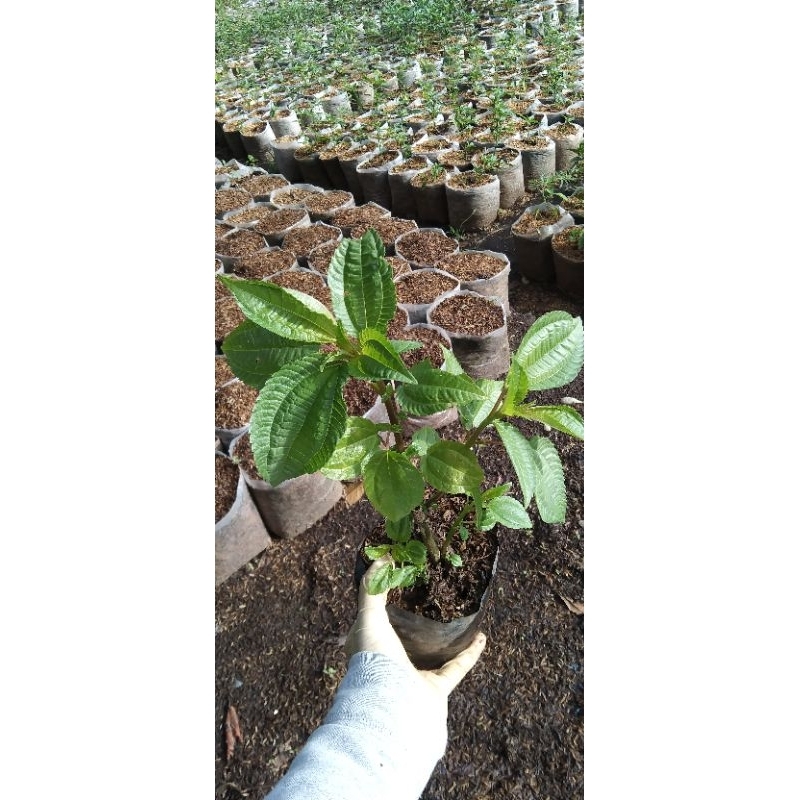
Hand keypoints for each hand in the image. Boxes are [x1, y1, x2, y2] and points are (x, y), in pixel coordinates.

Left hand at [345, 557, 486, 697]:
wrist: (392, 705)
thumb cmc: (374, 659)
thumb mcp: (367, 617)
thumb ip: (372, 590)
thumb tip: (382, 558)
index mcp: (370, 648)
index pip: (375, 622)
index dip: (384, 603)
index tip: (400, 584)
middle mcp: (390, 663)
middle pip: (407, 638)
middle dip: (420, 622)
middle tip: (434, 599)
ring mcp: (414, 677)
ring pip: (433, 654)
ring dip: (448, 639)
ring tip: (461, 618)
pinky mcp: (436, 689)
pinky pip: (456, 667)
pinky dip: (470, 654)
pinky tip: (481, 637)